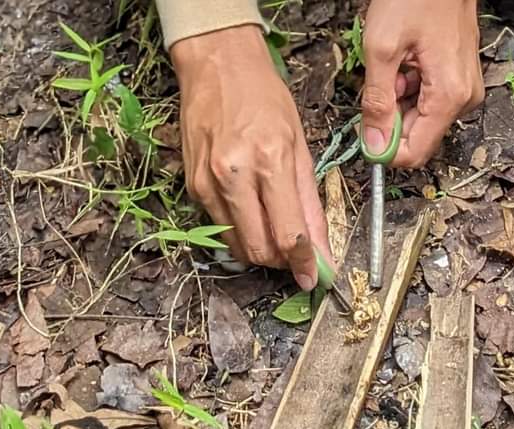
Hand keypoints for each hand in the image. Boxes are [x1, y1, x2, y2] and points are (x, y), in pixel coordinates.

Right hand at [172, 25, 330, 289]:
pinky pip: (219, 227)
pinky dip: (241, 232)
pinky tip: (253, 215)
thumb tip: (320, 247)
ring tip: (277, 236)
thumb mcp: (300, 144)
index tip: (317, 278)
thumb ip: (308, 201)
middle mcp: (234, 175)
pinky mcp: (193, 186)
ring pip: (237, 245)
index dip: (305, 263)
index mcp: (269, 160)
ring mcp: (209, 183)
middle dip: (283, 262)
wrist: (217, 65)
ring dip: (261, 251)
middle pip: (259, 249)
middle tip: (299, 259)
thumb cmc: (263, 97)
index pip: (289, 234)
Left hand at [361, 0, 483, 166]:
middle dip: (391, 122)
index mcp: (449, 95)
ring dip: (399, 104)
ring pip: (422, 120)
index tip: (364, 135)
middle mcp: (464, 98)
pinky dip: (410, 91)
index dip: (385, 151)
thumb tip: (373, 144)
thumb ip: (376, 102)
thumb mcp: (381, 49)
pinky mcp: (459, 79)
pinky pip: (430, 102)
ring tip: (393, 68)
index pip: (415, 153)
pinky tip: (404, 65)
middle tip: (378, 87)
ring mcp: (464, 88)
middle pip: (419, 138)